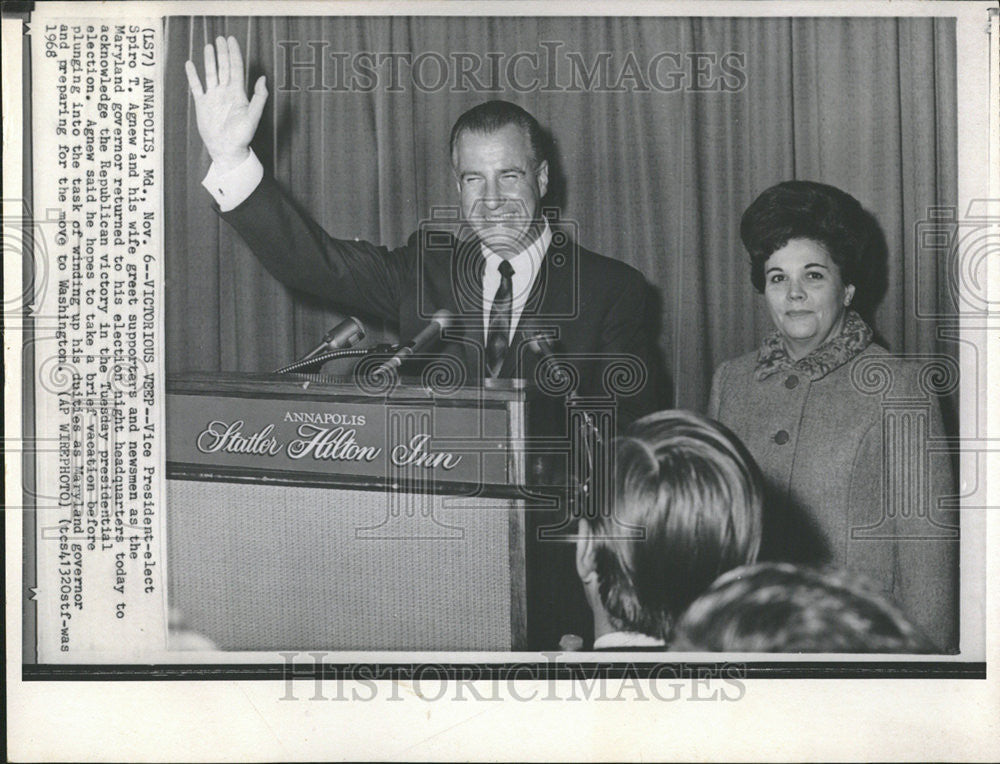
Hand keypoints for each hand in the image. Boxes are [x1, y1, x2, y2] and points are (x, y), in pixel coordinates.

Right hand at [185, 35, 267, 172]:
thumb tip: (262, 78)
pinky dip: (193, 76)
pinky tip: (190, 64)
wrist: (226, 150)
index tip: (232, 40)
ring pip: (210, 73)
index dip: (234, 53)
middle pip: (223, 67)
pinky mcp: (202, 104)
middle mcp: (225, 92)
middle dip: (222, 52)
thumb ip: (258, 97)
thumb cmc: (242, 136)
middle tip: (221, 38)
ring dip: (209, 60)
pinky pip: (196, 87)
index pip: (235, 68)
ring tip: (208, 46)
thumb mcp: (253, 117)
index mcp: (238, 93)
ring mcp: (213, 97)